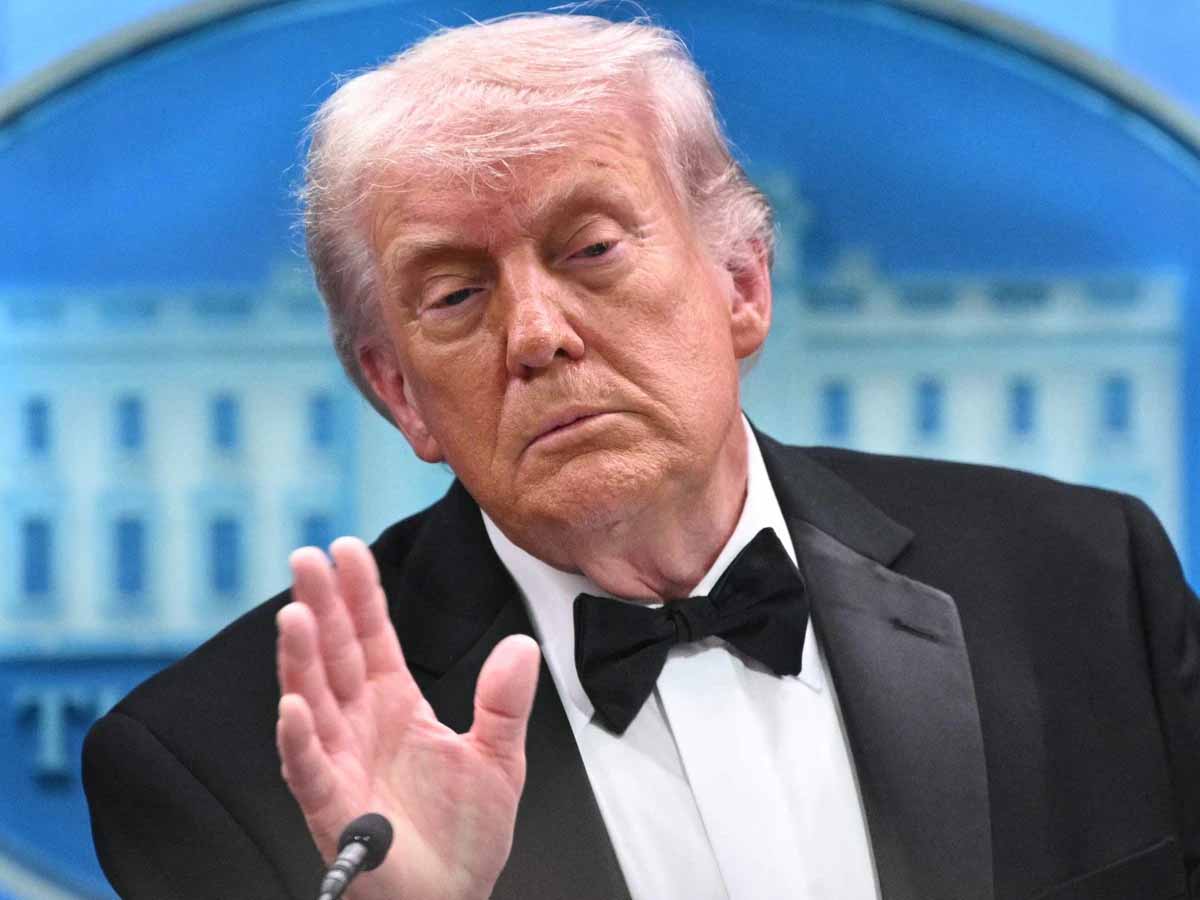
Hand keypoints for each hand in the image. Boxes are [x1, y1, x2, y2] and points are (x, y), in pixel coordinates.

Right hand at [276, 536, 540, 899]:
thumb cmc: (463, 837)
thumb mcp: (499, 759)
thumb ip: (505, 702)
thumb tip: (521, 645)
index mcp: (396, 704)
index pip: (372, 637)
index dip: (360, 594)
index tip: (346, 549)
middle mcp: (359, 725)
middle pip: (335, 654)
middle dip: (321, 606)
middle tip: (306, 559)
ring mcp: (341, 763)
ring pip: (314, 700)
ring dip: (301, 659)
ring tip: (296, 614)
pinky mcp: (333, 810)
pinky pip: (310, 769)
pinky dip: (299, 738)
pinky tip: (295, 705)